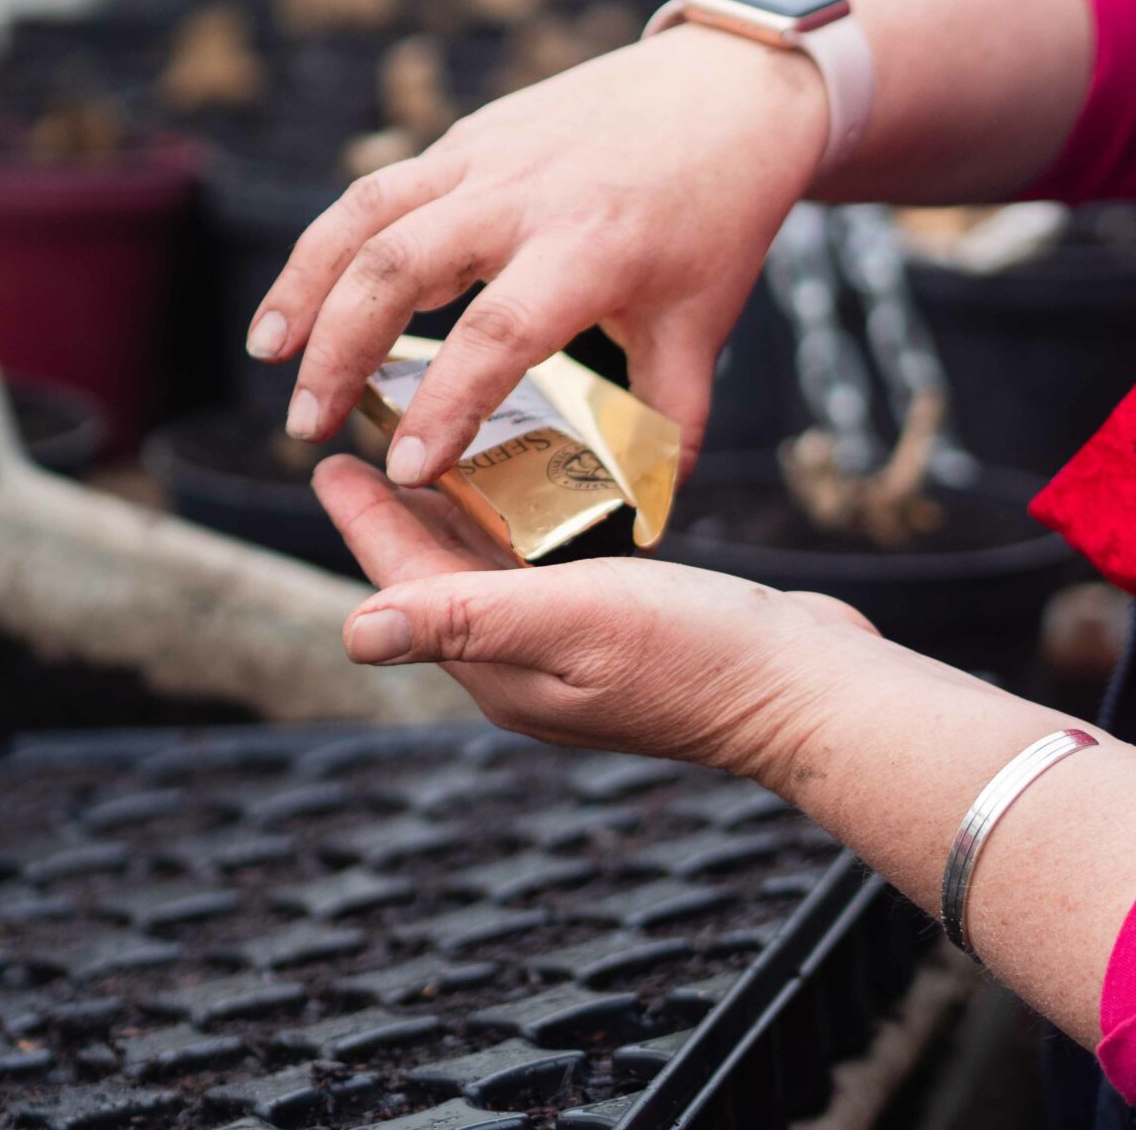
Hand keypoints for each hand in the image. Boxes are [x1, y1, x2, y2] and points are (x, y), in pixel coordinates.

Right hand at [250, 24, 830, 483]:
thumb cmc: (717, 211)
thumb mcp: (704, 320)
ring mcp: (487, 154)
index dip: (448, 403)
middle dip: (338, 350)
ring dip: (305, 285)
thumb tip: (650, 516)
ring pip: (366, 213)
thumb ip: (670, 420)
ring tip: (267, 357)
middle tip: (306, 426)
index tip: (408, 469)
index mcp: (592, 249)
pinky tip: (305, 300)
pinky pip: (381, 189)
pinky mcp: (467, 135)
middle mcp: (526, 195)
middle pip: (399, 265)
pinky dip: (330, 244)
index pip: (501, 332)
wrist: (728, 86)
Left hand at [312, 456, 872, 787]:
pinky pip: (541, 576)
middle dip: (398, 514)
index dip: (364, 521)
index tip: (326, 462)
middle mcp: (522, 668)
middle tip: (370, 441)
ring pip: (486, 577)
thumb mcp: (573, 620)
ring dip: (455, 519)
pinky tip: (533, 497)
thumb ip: (466, 615)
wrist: (810, 694)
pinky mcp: (615, 641)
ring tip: (437, 456)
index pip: (406, 585)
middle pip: (436, 580)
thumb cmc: (700, 654)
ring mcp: (568, 659)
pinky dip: (517, 531)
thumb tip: (352, 632)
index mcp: (498, 669)